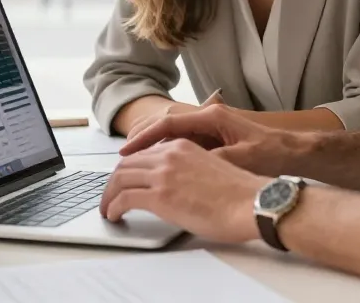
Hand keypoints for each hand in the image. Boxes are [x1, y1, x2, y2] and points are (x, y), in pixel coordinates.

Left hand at [100, 138, 267, 243]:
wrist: (251, 203)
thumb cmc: (239, 194)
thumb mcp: (209, 168)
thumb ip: (187, 170)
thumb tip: (175, 186)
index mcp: (182, 145)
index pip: (143, 154)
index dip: (129, 169)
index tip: (124, 181)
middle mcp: (169, 155)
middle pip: (127, 164)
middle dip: (113, 182)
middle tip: (110, 197)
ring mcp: (163, 174)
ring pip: (120, 179)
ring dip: (109, 196)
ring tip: (108, 209)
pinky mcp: (160, 197)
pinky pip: (124, 199)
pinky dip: (113, 208)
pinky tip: (114, 215)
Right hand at [119, 104, 294, 176]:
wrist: (293, 152)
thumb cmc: (271, 154)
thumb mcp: (241, 158)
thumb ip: (213, 157)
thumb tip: (187, 162)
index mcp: (212, 117)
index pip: (169, 123)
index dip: (145, 138)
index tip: (126, 151)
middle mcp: (208, 116)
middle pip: (165, 121)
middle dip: (141, 136)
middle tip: (121, 156)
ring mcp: (210, 125)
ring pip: (171, 130)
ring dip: (151, 143)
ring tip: (131, 160)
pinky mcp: (213, 136)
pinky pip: (181, 139)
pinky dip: (165, 148)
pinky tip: (155, 164)